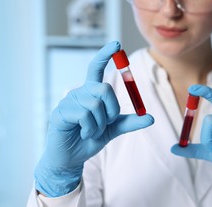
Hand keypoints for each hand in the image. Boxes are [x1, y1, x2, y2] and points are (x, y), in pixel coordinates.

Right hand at [35, 41, 153, 196]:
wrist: (73, 157)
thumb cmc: (90, 139)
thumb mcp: (114, 130)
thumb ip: (130, 122)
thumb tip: (151, 118)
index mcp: (91, 93)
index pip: (96, 68)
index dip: (106, 55)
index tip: (116, 44)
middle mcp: (80, 93)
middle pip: (104, 88)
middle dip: (111, 110)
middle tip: (105, 124)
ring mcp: (68, 101)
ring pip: (95, 104)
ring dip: (100, 124)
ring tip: (91, 131)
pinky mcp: (60, 113)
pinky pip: (84, 115)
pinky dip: (90, 129)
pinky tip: (83, 134)